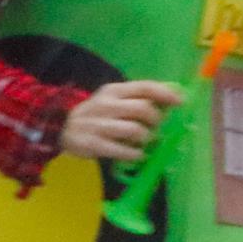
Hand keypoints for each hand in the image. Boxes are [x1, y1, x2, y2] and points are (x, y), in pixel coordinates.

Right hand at [59, 81, 183, 162]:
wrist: (62, 128)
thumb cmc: (97, 115)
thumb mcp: (112, 100)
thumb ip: (136, 99)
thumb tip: (171, 101)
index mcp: (113, 91)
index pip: (144, 87)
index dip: (165, 94)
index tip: (180, 102)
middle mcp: (106, 105)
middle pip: (143, 109)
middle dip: (156, 121)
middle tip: (155, 128)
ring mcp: (99, 125)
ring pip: (135, 130)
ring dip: (146, 138)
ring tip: (145, 142)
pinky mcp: (93, 144)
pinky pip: (123, 151)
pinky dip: (136, 154)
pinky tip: (137, 155)